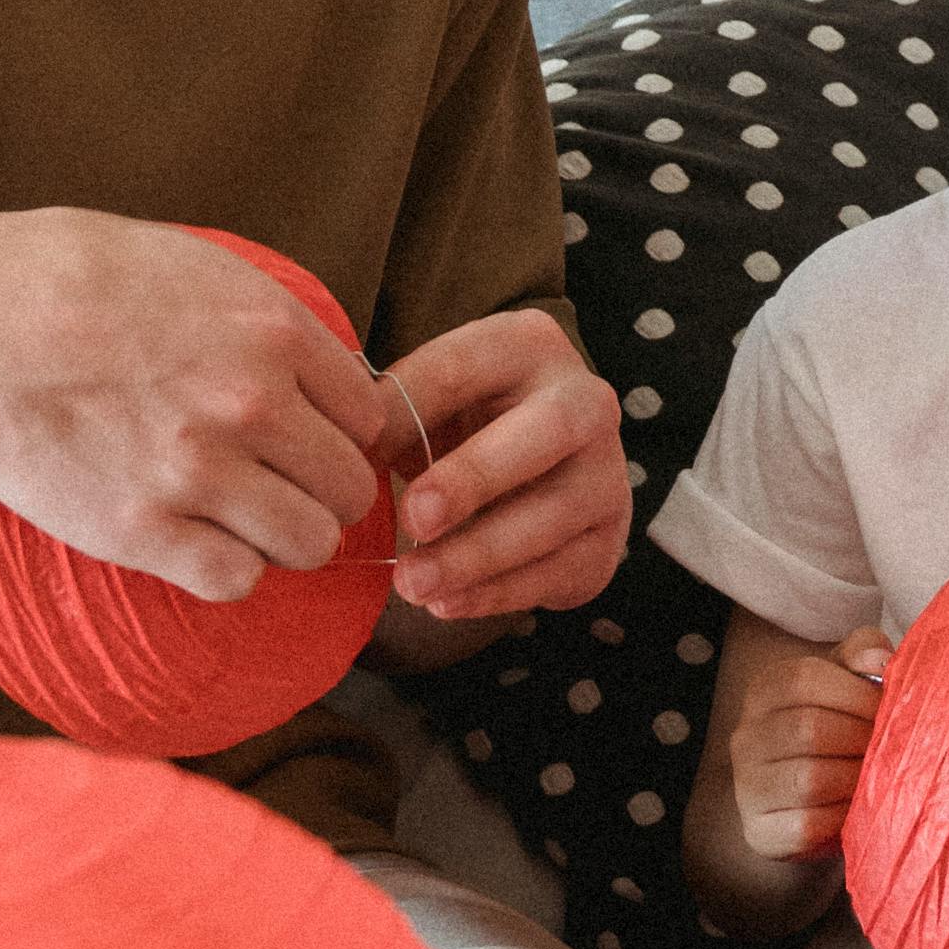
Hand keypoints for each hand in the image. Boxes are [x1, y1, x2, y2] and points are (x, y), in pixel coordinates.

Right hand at [0, 208, 393, 599]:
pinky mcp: (141, 529)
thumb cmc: (60, 276)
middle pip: (350, 485)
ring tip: (240, 520)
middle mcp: (251, 401)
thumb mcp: (188, 263)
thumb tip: (312, 361)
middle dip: (322, 491)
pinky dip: (227, 571)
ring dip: (283, 537)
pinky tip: (195, 544)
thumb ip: (259, 316)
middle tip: (278, 489)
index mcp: (272, 329)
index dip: (342, 433)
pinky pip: (236, 581)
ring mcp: (198, 470)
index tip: (310, 441)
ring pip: (309, 542)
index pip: (369, 413)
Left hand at [383, 308, 632, 625]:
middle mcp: (585, 400)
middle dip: (476, 475)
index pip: (462, 367)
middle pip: (546, 429)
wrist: (540, 469)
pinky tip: (445, 604)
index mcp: (526, 345)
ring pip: (553, 514)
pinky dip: (496, 594)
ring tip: (411, 582)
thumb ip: (391, 416)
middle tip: (415, 517)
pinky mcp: (607, 540)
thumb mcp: (430, 404)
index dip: (407, 410)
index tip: (357, 456)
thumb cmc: (465, 425)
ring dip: (476, 554)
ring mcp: (607, 473)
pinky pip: (556, 571)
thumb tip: (342, 454)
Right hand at [723, 636, 891, 864]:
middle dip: (861, 738)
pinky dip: (842, 817)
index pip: (803, 679)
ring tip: (880, 775)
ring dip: (856, 778)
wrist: (813, 800)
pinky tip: (859, 809)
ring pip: (808, 779)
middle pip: (808, 728)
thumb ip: (863, 654)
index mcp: (765, 691)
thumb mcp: (848, 681)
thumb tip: (878, 661)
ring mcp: (748, 787)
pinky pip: (807, 825)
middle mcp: (746, 737)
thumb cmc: (838, 727)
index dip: (855, 693)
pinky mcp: (760, 832)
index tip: (887, 708)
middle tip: (894, 747)